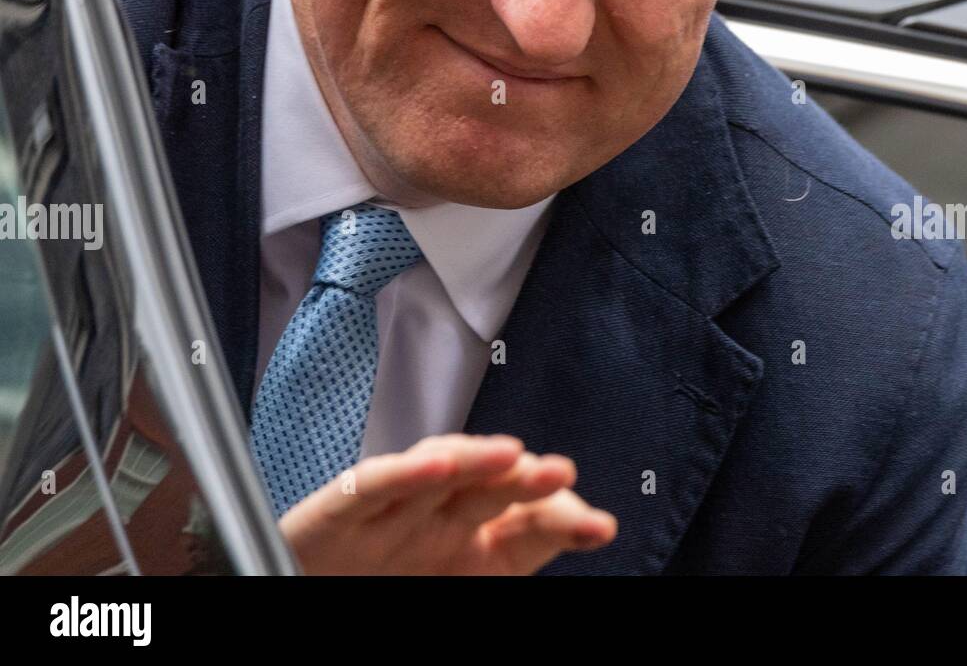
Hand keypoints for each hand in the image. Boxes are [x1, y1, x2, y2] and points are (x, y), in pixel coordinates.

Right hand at [278, 433, 617, 574]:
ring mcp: (391, 514)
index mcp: (472, 549)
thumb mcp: (459, 588)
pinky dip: (402, 473)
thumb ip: (510, 556)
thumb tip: (582, 530)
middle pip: (491, 489)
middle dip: (529, 479)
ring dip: (476, 459)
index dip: (563, 518)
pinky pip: (372, 486)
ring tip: (512, 457)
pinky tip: (437, 464)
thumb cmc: (374, 586)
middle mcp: (437, 523)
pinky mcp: (338, 513)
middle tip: (561, 475)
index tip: (599, 527)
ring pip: (439, 473)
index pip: (527, 525)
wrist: (287, 587)